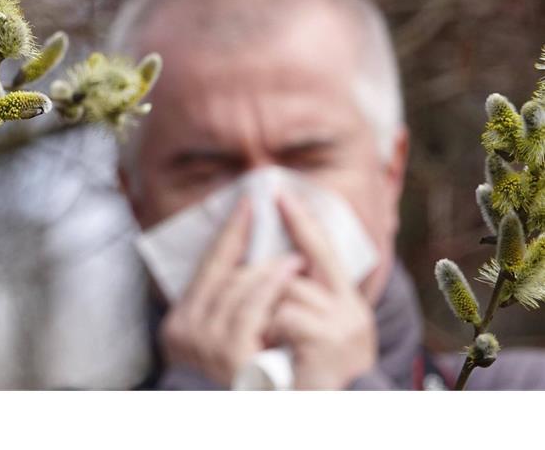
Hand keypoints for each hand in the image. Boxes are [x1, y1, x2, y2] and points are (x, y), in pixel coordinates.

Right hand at [160, 197, 303, 386]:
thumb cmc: (251, 386)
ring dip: (268, 268)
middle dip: (250, 248)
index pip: (205, 270)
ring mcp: (204, 349)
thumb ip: (231, 308)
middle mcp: (184, 336)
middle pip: (220, 276)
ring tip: (294, 259)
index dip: (228, 234)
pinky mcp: (230, 360)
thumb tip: (251, 261)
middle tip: (278, 231)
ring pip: (236, 288)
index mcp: (179, 328)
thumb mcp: (230, 342)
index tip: (247, 202)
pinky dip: (271, 286)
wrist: (263, 426)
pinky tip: (290, 272)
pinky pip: (252, 309)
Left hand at [265, 193, 376, 389]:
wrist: (328, 417)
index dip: (301, 221)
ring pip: (281, 290)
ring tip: (269, 344)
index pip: (321, 249)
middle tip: (258, 324)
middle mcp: (351, 310)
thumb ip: (292, 298)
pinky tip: (278, 354)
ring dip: (263, 315)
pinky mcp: (331, 341)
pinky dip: (271, 332)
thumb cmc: (305, 378)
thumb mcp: (303, 333)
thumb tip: (271, 263)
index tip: (280, 194)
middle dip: (258, 288)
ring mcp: (344, 326)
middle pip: (288, 269)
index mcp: (345, 302)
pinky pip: (283, 315)